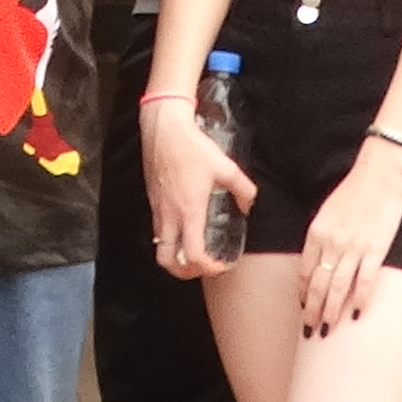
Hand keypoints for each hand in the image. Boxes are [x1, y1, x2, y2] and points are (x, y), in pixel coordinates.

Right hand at [140, 105, 251, 279]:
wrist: (163, 128)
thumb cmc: (192, 147)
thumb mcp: (225, 166)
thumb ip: (243, 189)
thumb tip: (248, 205)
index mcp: (189, 211)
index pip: (192, 255)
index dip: (207, 268)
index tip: (219, 265)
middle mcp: (170, 215)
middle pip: (166, 261)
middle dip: (183, 273)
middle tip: (200, 267)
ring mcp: (158, 208)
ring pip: (159, 246)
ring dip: (174, 257)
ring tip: (191, 253)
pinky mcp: (152, 199)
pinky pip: (157, 228)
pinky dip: (169, 238)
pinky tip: (183, 226)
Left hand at [293, 153, 401, 335]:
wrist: (379, 173)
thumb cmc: (355, 189)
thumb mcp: (328, 211)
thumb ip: (322, 235)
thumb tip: (319, 259)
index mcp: (317, 232)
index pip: (305, 271)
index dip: (303, 293)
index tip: (303, 307)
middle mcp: (331, 242)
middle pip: (318, 285)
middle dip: (313, 310)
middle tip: (310, 330)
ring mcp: (353, 248)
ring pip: (338, 288)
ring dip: (331, 312)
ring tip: (328, 330)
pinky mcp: (376, 249)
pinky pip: (365, 281)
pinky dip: (360, 300)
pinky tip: (357, 315)